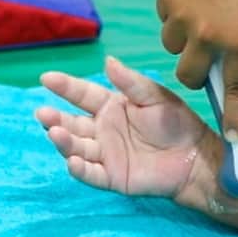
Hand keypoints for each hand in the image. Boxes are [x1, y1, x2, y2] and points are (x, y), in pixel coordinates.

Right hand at [35, 56, 214, 205]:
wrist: (195, 155)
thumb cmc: (176, 122)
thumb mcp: (155, 96)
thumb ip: (130, 82)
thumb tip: (107, 60)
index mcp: (112, 107)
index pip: (83, 95)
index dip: (65, 87)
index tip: (46, 78)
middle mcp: (103, 130)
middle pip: (73, 123)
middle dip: (56, 118)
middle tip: (42, 113)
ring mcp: (105, 154)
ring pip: (77, 147)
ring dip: (63, 141)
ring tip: (54, 132)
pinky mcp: (112, 176)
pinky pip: (91, 174)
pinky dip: (80, 169)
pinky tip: (73, 160)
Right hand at [156, 0, 237, 140]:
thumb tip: (232, 66)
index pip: (236, 89)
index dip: (234, 115)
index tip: (233, 136)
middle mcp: (210, 36)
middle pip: (189, 75)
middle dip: (193, 69)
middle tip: (202, 52)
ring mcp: (184, 19)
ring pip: (173, 44)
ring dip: (183, 34)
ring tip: (201, 5)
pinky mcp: (166, 0)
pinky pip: (165, 16)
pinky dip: (175, 8)